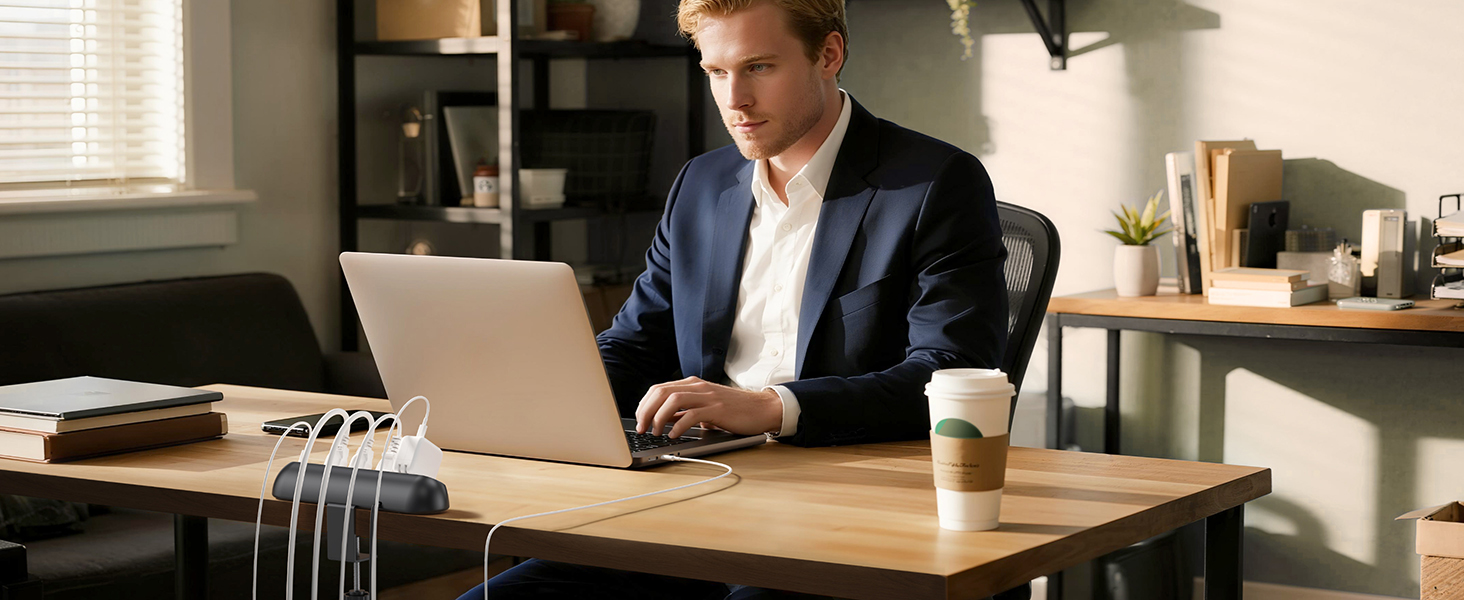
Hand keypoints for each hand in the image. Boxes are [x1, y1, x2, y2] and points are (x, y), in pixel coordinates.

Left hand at [635, 376, 782, 438]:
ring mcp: (708, 396)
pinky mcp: (717, 408)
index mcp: (692, 384)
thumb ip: (684, 411)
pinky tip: (674, 435)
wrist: (762, 408)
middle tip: (642, 428)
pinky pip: (692, 414)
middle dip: (646, 410)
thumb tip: (662, 420)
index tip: (640, 421)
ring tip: (656, 432)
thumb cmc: (734, 410)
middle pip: (661, 392)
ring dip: (659, 417)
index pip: (658, 389)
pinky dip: (679, 425)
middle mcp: (697, 386)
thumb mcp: (705, 407)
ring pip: (673, 399)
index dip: (644, 405)